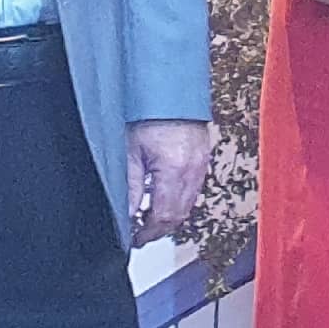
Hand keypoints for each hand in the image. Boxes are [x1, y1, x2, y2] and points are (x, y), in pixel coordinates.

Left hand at [127, 118, 215, 242]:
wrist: (168, 89)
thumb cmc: (147, 112)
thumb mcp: (130, 151)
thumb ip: (128, 186)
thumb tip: (125, 214)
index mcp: (174, 169)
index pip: (164, 216)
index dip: (149, 232)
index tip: (136, 238)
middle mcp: (192, 169)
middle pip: (179, 215)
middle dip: (159, 228)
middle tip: (140, 233)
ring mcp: (201, 164)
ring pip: (188, 204)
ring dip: (169, 215)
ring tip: (148, 217)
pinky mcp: (203, 158)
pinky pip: (193, 190)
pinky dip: (178, 200)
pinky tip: (162, 197)